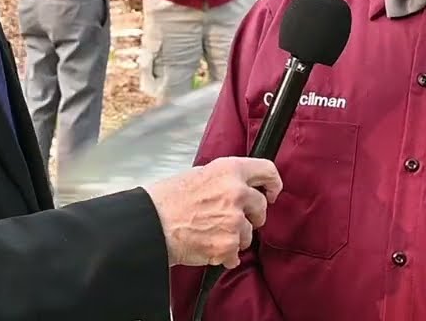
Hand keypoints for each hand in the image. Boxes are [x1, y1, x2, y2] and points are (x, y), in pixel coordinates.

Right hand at [145, 157, 282, 268]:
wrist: (151, 224)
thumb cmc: (168, 200)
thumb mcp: (199, 174)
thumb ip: (225, 179)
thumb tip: (241, 186)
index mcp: (229, 170)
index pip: (267, 171)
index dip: (273, 183)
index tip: (272, 192)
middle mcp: (236, 193)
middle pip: (261, 206)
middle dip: (251, 215)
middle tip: (233, 219)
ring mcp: (235, 220)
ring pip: (250, 233)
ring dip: (236, 236)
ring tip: (211, 232)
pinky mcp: (229, 245)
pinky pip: (236, 254)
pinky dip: (225, 255)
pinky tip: (208, 246)